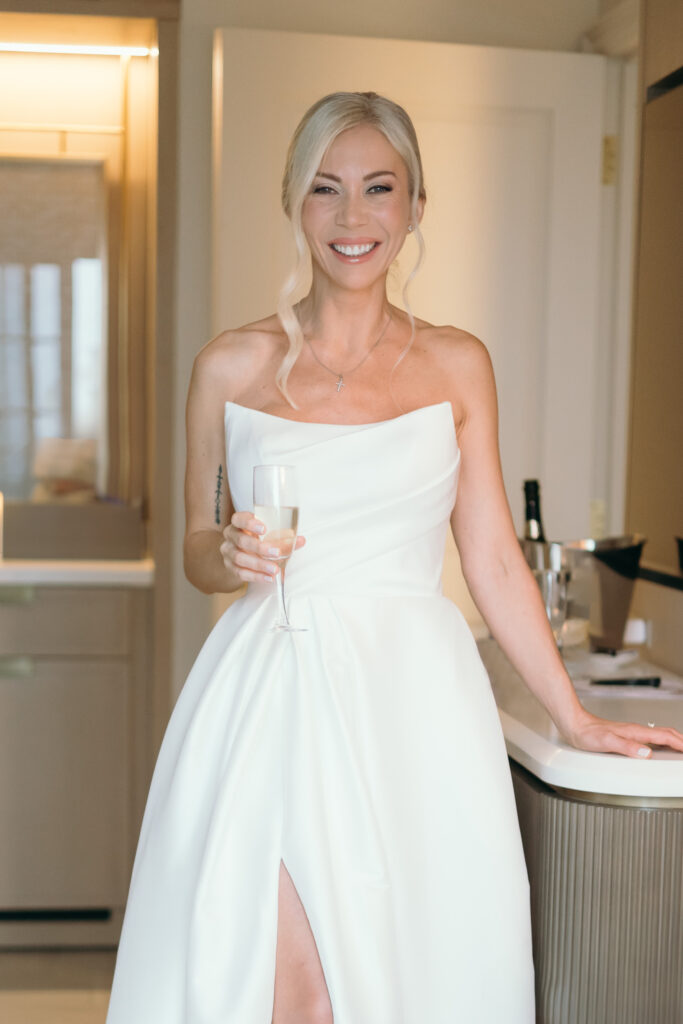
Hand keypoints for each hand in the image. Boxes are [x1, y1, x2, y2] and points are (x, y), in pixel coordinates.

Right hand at [219, 510, 305, 583]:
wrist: (239, 559)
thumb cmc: (256, 542)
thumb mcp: (267, 537)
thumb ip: (283, 538)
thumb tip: (300, 540)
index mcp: (239, 524)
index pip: (238, 519)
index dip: (249, 522)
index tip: (264, 528)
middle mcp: (231, 537)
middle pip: (241, 540)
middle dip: (259, 547)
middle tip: (276, 553)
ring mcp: (228, 553)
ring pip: (240, 558)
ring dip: (259, 564)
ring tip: (275, 569)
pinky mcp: (231, 568)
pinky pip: (241, 573)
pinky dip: (256, 576)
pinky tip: (268, 578)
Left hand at [562, 708, 682, 758]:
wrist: (575, 724)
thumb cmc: (587, 733)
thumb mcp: (607, 742)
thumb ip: (627, 747)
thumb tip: (647, 753)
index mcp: (636, 732)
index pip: (665, 737)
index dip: (681, 744)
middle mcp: (636, 730)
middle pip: (666, 734)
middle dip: (681, 741)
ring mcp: (632, 732)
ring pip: (659, 735)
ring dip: (673, 741)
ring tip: (681, 749)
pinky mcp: (626, 735)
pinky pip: (650, 738)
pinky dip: (661, 743)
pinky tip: (658, 749)